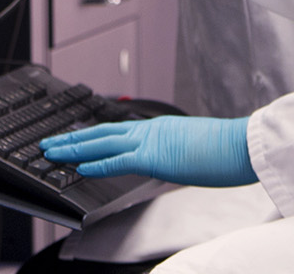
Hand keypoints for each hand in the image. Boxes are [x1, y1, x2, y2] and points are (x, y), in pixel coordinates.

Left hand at [40, 116, 255, 188]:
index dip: (93, 136)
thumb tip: (176, 159)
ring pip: (102, 142)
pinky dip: (96, 162)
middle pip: (102, 133)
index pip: (118, 132)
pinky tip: (78, 166)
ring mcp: (152, 141)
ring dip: (74, 147)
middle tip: (50, 143)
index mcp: (160, 128)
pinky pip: (119, 160)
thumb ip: (178, 152)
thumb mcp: (195, 148)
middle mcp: (151, 130)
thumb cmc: (227, 149)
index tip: (75, 140)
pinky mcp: (155, 156)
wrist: (243, 144)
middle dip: (73, 139)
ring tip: (52, 152)